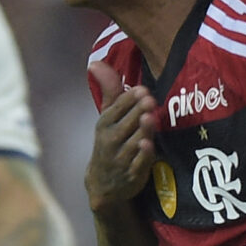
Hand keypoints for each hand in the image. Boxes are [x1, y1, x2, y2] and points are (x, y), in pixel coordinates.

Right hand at [85, 76, 160, 212]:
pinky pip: (137, 165)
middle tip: (149, 99)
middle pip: (125, 125)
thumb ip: (109, 91)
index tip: (142, 89)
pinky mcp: (132, 175)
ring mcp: (121, 159)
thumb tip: (95, 62)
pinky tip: (148, 145)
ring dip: (141, 131)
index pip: (115, 109)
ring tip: (150, 117)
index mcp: (104, 124)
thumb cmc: (110, 142)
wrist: (103, 183)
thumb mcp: (107, 117)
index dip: (129, 100)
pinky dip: (142, 156)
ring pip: (132, 143)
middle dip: (137, 112)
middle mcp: (110, 141)